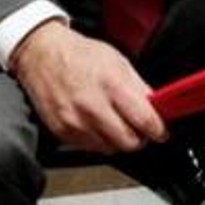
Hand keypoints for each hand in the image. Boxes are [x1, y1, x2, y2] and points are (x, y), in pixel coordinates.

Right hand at [10, 21, 167, 153]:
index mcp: (111, 84)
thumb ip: (139, 87)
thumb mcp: (118, 61)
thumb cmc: (79, 55)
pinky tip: (97, 123)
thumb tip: (157, 107)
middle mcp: (92, 106)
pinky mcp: (62, 132)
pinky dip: (99, 140)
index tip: (162, 131)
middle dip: (140, 137)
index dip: (158, 130)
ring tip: (116, 122)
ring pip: (111, 149)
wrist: (42, 55)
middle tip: (140, 128)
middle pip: (129, 141)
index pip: (144, 121)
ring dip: (118, 140)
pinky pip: (91, 148)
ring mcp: (75, 122)